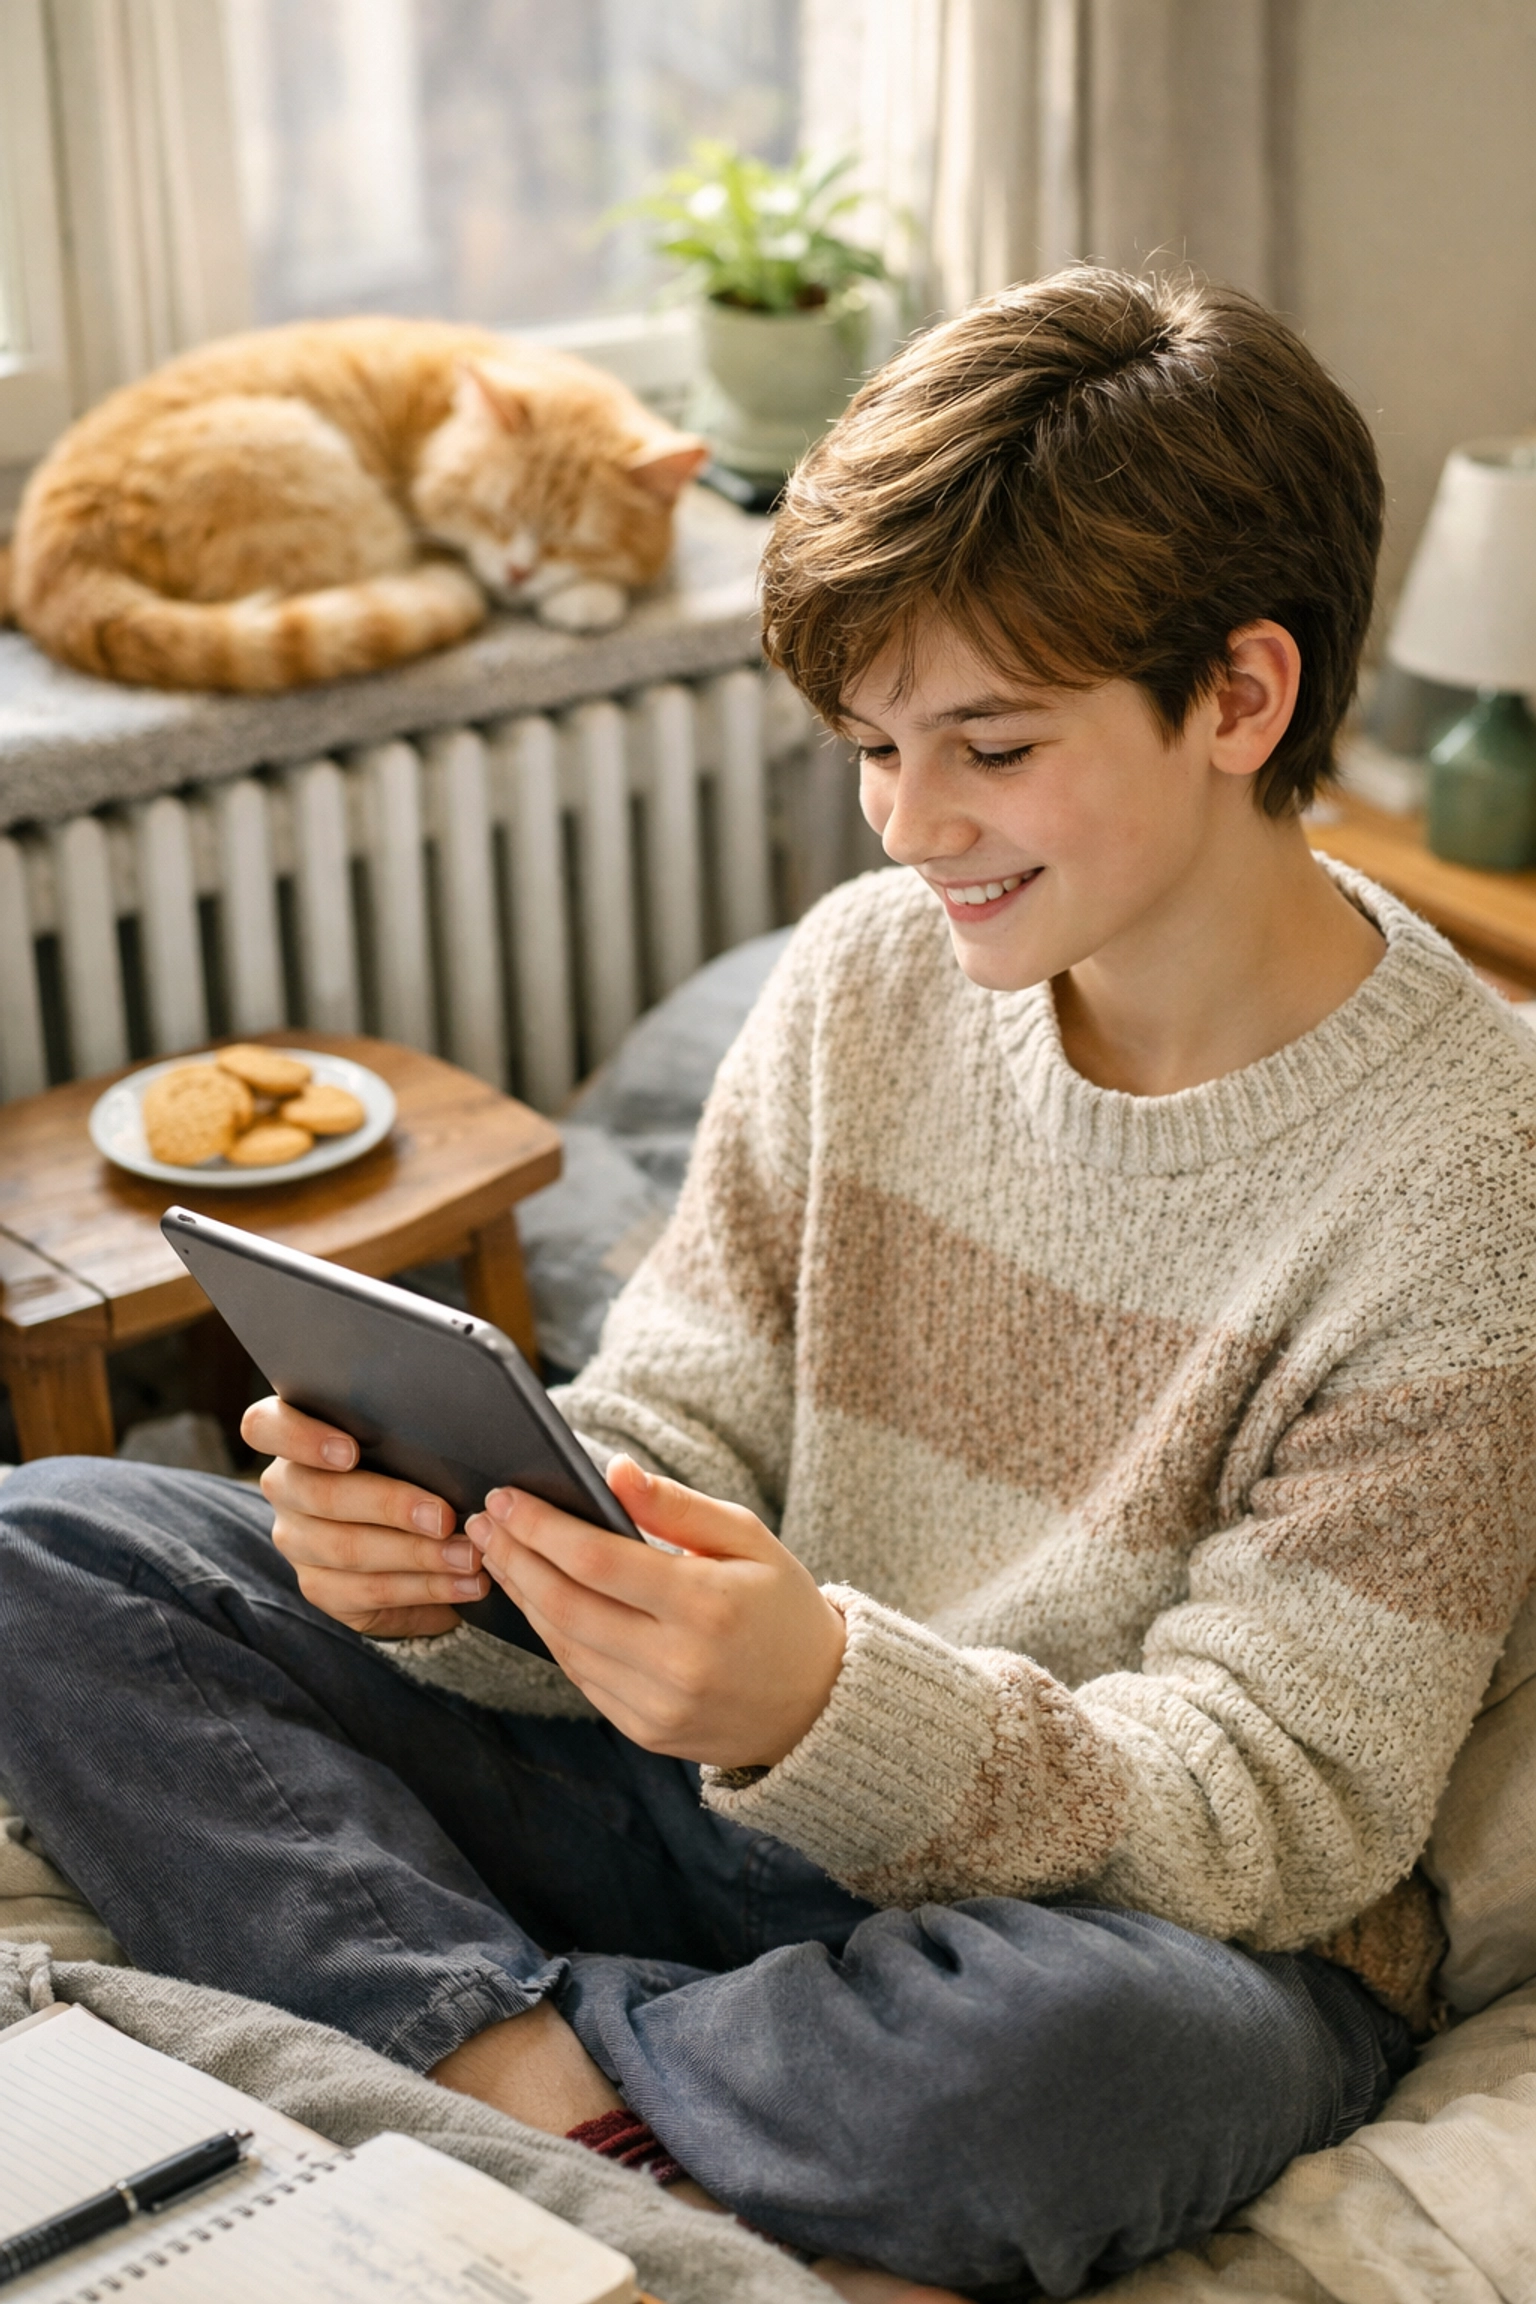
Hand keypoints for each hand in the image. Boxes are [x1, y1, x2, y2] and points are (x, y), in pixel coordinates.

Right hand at [242, 1395, 489, 1637]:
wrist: (410, 1532)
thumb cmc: (409, 1463)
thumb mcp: (404, 1441)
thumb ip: (408, 1434)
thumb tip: (460, 1433)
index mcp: (293, 1435)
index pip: (265, 1427)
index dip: (301, 1438)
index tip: (350, 1452)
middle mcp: (286, 1487)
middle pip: (321, 1496)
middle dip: (390, 1507)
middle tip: (444, 1517)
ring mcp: (296, 1540)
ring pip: (347, 1549)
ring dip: (417, 1555)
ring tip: (468, 1556)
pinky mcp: (319, 1586)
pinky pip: (368, 1591)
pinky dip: (424, 1588)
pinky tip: (462, 1584)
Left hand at [464, 1457, 846, 1768]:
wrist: (818, 1704)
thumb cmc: (782, 1606)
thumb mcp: (749, 1539)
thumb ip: (678, 1505)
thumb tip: (613, 1472)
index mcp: (706, 1605)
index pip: (597, 1560)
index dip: (541, 1527)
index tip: (505, 1496)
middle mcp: (678, 1663)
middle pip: (566, 1605)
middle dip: (514, 1558)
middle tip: (482, 1522)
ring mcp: (659, 1706)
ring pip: (564, 1646)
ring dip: (522, 1596)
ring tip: (498, 1553)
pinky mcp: (647, 1732)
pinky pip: (582, 1678)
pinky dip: (552, 1635)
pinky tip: (536, 1599)